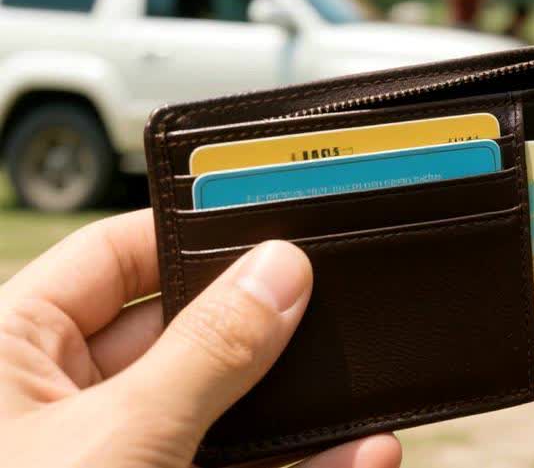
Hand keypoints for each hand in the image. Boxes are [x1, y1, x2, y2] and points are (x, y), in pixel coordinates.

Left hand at [0, 210, 401, 467]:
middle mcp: (61, 401)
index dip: (195, 236)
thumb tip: (281, 271)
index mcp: (11, 351)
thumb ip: (207, 352)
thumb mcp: (114, 442)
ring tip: (364, 380)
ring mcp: (117, 459)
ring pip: (222, 411)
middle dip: (265, 323)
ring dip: (296, 406)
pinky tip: (359, 455)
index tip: (278, 223)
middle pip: (184, 333)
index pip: (115, 259)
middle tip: (339, 301)